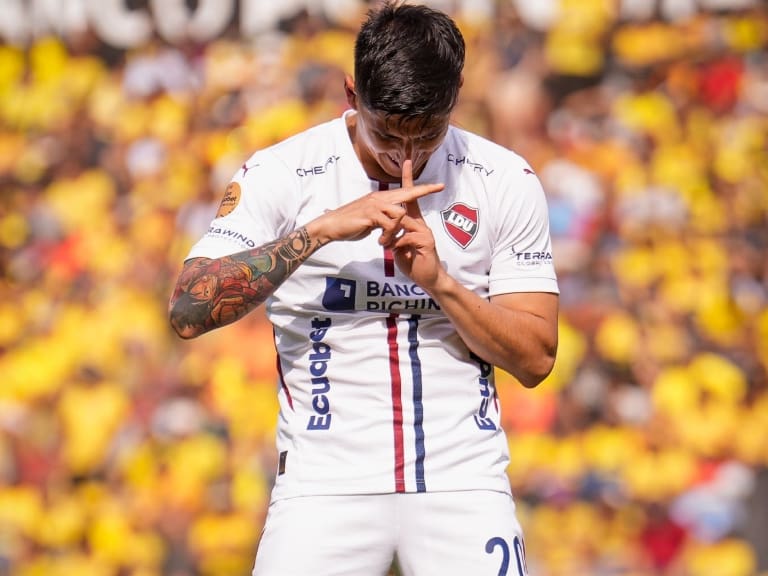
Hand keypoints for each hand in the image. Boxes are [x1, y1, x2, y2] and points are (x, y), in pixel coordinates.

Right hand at [306, 171, 443, 245]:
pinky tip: (381, 242)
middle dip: (424, 190)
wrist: (331, 226)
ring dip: (397, 231)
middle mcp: (380, 198)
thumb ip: (381, 218)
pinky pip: (389, 225)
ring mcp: (375, 205)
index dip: (421, 188)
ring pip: (399, 213)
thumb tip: (389, 222)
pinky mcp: (371, 215)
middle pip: (407, 193)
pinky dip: (388, 236)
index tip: (437, 186)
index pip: (404, 191)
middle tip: (440, 186)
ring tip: (386, 242)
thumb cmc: (349, 224)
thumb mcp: (370, 220)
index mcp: (381, 199)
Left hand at [387, 160, 445, 292]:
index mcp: (414, 223)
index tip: (406, 163)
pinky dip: (398, 244)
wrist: (428, 279)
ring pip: (404, 223)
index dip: (408, 181)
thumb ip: (393, 235)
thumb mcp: (398, 247)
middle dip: (401, 199)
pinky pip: (408, 237)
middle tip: (402, 171)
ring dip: (391, 234)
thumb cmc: (413, 263)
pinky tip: (396, 251)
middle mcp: (421, 224)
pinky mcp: (426, 242)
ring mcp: (425, 232)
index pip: (410, 198)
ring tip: (385, 245)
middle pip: (407, 207)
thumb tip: (385, 228)